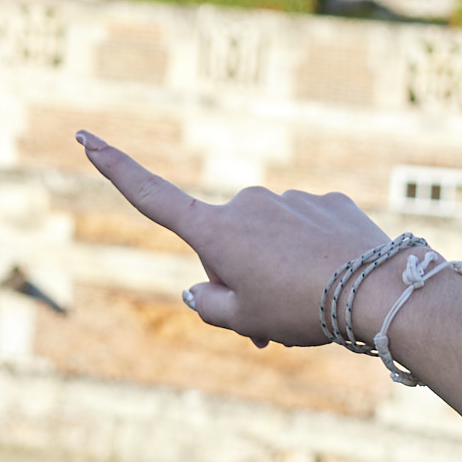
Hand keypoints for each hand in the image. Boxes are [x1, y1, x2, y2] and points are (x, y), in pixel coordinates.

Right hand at [76, 132, 396, 345]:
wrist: (377, 291)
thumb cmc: (301, 309)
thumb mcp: (244, 320)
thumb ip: (209, 304)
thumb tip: (200, 287)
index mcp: (215, 231)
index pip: (152, 197)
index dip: (115, 169)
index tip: (85, 138)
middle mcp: (247, 204)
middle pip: (225, 244)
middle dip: (238, 277)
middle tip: (267, 323)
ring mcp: (290, 199)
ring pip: (270, 240)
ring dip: (277, 270)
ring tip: (307, 304)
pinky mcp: (327, 202)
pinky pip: (308, 231)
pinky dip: (313, 256)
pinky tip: (336, 279)